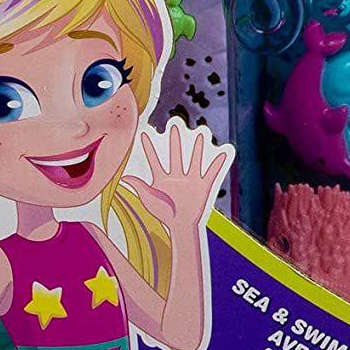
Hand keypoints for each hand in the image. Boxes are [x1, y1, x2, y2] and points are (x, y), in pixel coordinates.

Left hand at [123, 120, 230, 236]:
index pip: (154, 160)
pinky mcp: (203, 185)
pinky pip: (212, 172)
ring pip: (194, 159)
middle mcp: (177, 175)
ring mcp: (191, 179)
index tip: (143, 133)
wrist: (180, 226)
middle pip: (176, 154)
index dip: (148, 148)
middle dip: (175, 139)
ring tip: (201, 132)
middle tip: (175, 123)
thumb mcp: (148, 198)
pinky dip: (218, 163)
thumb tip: (125, 177)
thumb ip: (139, 186)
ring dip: (198, 147)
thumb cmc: (163, 214)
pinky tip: (224, 152)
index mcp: (162, 178)